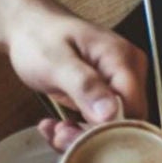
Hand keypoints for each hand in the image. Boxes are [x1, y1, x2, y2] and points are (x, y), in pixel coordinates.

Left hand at [2, 0, 145, 141]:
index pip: (132, 107)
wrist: (29, 28)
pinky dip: (78, 129)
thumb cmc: (41, 39)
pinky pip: (101, 120)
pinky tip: (57, 125)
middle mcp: (129, 71)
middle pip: (126, 119)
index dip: (106, 129)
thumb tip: (109, 114)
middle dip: (90, 135)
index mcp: (123, 59)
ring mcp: (118, 82)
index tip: (71, 134)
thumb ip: (84, 86)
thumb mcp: (57, 62)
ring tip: (54, 129)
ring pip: (113, 124)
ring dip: (81, 134)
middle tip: (58, 134)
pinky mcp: (106, 92)